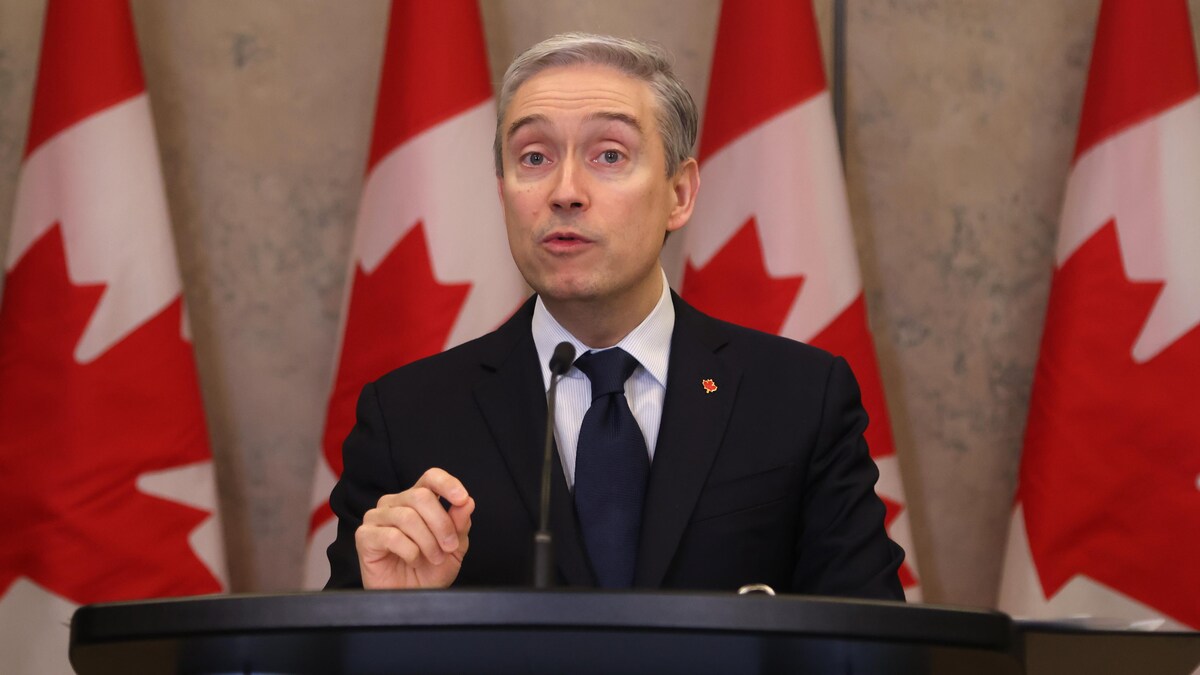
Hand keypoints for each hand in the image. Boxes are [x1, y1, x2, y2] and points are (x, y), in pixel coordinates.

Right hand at [354, 468, 474, 588]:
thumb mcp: (454, 547)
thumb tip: (467, 501)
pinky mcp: (365, 536)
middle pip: (421, 496)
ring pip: (407, 517)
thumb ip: (459, 524)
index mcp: (417, 499)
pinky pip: (391, 536)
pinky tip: (412, 560)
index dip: (447, 484)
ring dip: (428, 542)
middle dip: (441, 524)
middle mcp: (395, 503)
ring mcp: (377, 517)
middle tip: (450, 547)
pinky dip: (410, 551)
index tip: (462, 499)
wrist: (412, 598)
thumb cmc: (430, 570)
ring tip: (434, 557)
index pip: (430, 477)